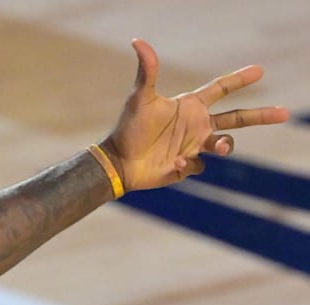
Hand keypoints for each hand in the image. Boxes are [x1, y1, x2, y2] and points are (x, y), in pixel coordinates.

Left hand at [104, 39, 289, 190]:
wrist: (118, 161)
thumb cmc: (129, 128)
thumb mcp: (140, 98)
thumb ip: (147, 71)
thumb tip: (138, 41)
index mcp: (190, 106)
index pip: (221, 89)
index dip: (239, 79)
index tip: (259, 71)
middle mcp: (197, 124)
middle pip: (237, 118)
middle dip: (260, 115)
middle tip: (284, 113)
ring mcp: (194, 145)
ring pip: (225, 144)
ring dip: (226, 145)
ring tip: (220, 146)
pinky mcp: (187, 165)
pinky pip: (198, 166)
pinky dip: (190, 165)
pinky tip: (174, 163)